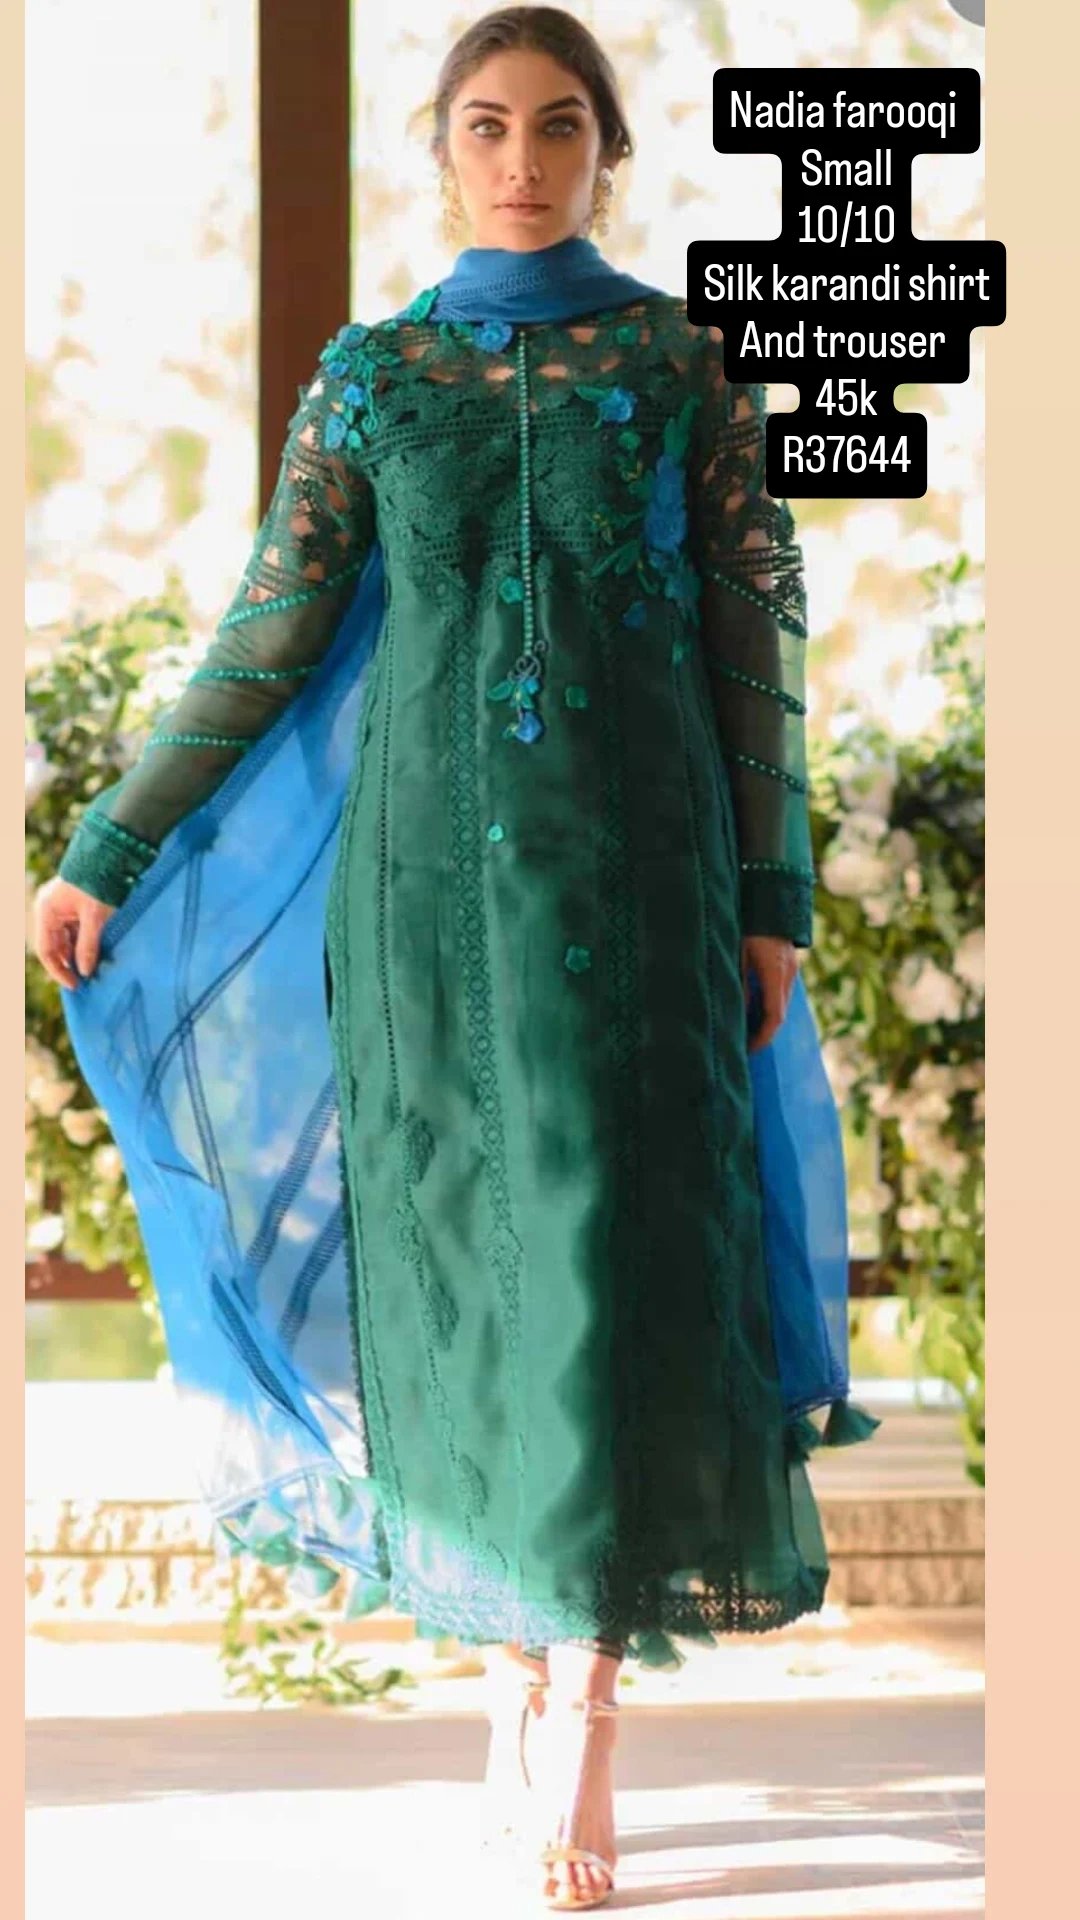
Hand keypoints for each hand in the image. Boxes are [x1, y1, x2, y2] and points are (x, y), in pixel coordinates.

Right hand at [33, 877, 116, 990]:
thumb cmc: (99, 883)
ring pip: (66, 939)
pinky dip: (85, 943)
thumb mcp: (95, 917)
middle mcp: (49, 910)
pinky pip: (75, 931)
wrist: (111, 856)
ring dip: (78, 954)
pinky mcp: (74, 906)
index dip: (59, 971)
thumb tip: (85, 971)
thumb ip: (88, 945)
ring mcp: (61, 908)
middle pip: (55, 946)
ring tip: (94, 970)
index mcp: (46, 911)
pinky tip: (97, 954)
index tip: (75, 985)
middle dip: (70, 964)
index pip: (46, 950)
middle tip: (86, 981)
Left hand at [741, 933, 798, 1053]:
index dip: (763, 1037)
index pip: (774, 1017)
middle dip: (764, 1033)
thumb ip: (738, 984)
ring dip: (767, 1020)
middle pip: (780, 1014)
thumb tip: (736, 1013)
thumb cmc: (749, 925)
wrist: (770, 898)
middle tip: (746, 1047)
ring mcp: (790, 968)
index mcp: (774, 973)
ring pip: (782, 1003)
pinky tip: (754, 1009)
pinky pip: (781, 991)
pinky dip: (770, 1005)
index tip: (749, 1050)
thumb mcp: (738, 954)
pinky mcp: (788, 964)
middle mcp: (787, 974)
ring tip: (747, 1031)